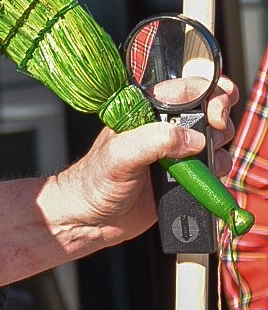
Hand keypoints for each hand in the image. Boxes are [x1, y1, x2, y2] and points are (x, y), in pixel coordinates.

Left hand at [0, 75, 238, 284]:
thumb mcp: (119, 155)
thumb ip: (154, 140)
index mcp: (147, 112)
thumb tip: (192, 140)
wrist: (89, 220)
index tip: (216, 115)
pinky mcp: (183, 178)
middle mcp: (164, 128)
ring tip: (207, 162)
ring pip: (214, 140)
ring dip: (220, 148)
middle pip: (208, 111)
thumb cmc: (93, 181)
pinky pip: (212, 169)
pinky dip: (218, 172)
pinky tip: (207, 178)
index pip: (187, 89)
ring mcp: (175, 154)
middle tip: (215, 135)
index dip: (210, 95)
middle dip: (221, 120)